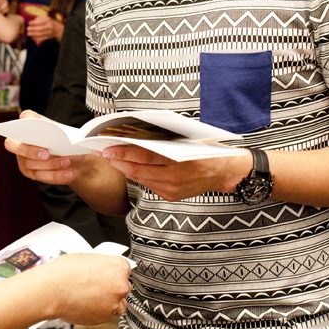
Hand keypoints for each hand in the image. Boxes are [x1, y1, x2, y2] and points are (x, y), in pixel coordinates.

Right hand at [6, 111, 82, 185]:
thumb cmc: (66, 141)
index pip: (24, 118)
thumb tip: (61, 139)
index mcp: (30, 122)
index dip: (25, 122)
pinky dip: (54, 175)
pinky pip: (38, 175)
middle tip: (46, 154)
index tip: (34, 126)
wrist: (72, 157)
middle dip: (29, 150)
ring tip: (67, 162)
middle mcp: (19, 140)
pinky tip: (68, 173)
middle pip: (12, 144)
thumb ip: (60, 134)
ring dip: (50, 164)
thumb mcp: (66, 134)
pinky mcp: (28, 171)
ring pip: (29, 163)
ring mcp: (21, 156)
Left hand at [26, 15, 61, 45]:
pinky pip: (42, 38)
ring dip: (33, 34)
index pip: (40, 22)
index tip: (29, 23)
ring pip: (41, 34)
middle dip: (33, 29)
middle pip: (40, 29)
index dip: (34, 23)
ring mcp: (49, 32)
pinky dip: (36, 38)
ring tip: (28, 33)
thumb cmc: (47, 21)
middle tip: (27, 29)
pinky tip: (32, 37)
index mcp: (48, 20)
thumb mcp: (44, 18)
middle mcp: (49, 26)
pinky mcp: (48, 37)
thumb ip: (37, 19)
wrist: (56, 28)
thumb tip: (30, 23)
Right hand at [42, 253, 131, 325]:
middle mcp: (120, 286)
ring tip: (91, 297)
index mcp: (119, 267)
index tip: (108, 276)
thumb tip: (102, 269)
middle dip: (113, 289)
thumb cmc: (65, 271)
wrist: (52, 289)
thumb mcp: (87, 258)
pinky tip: (84, 304)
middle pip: (123, 288)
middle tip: (97, 287)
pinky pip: (104, 315)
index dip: (115, 274)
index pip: (125, 271)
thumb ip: (101, 265)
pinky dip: (97, 312)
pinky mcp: (103, 317)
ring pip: (117, 305)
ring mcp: (113, 303)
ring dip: (108, 303)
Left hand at [96, 144, 248, 201]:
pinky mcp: (171, 196)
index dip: (123, 152)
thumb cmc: (206, 148)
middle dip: (118, 161)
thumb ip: (164, 138)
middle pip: (138, 169)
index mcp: (178, 160)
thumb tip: (137, 133)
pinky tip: (129, 168)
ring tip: (112, 159)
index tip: (107, 148)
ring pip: (141, 179)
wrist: (225, 171)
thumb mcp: (187, 138)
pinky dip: (138, 175)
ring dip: (125, 169)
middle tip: (103, 153)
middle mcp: (174, 178)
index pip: (143, 156)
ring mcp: (172, 189)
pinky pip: (149, 184)